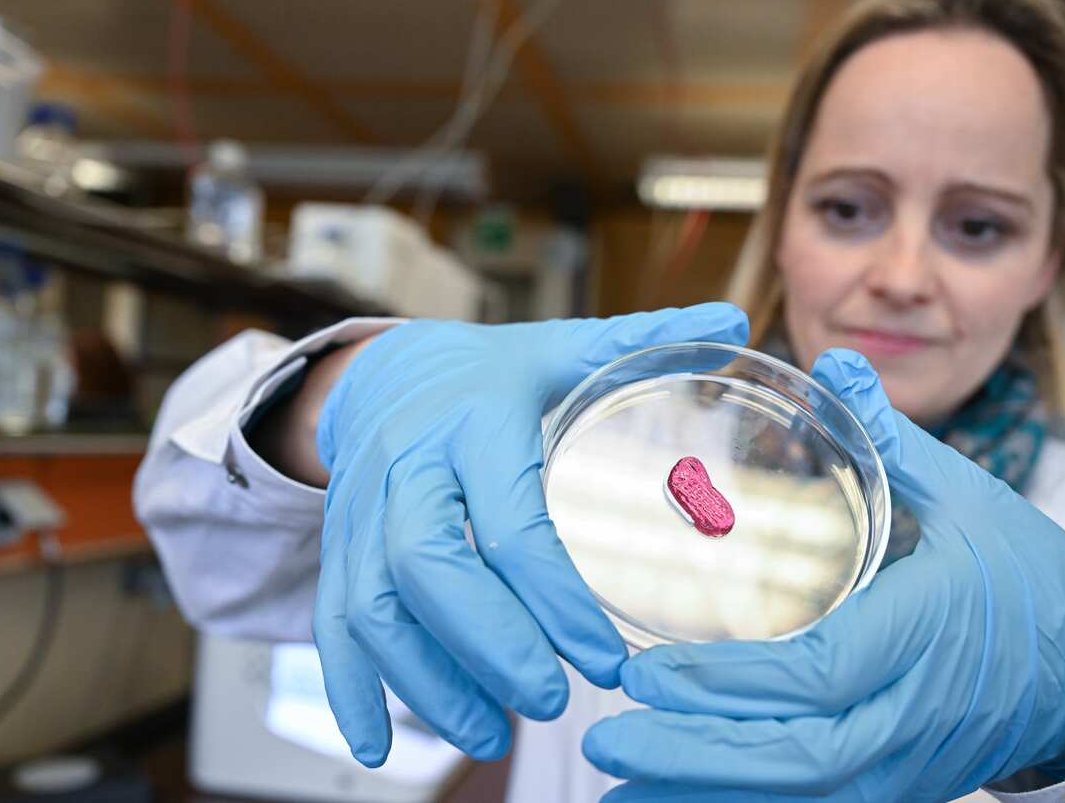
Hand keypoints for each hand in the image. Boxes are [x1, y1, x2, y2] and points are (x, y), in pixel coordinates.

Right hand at [313, 304, 749, 765]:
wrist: (384, 373)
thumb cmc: (488, 374)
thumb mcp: (560, 348)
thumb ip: (644, 343)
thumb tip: (734, 320)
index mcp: (472, 421)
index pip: (507, 516)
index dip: (552, 594)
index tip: (604, 656)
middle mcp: (406, 468)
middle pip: (424, 563)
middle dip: (487, 640)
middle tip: (550, 701)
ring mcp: (359, 512)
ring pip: (372, 605)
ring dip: (426, 679)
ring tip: (490, 734)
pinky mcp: (337, 549)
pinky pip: (330, 622)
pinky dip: (349, 687)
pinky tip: (379, 745)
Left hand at [583, 349, 1064, 801]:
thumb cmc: (1024, 574)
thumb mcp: (969, 499)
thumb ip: (894, 439)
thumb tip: (835, 361)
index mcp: (926, 632)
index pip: (819, 673)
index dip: (731, 683)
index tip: (648, 675)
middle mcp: (913, 712)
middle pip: (798, 755)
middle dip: (697, 754)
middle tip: (607, 738)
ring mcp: (908, 761)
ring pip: (802, 796)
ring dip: (707, 796)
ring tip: (618, 786)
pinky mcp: (901, 785)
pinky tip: (675, 799)